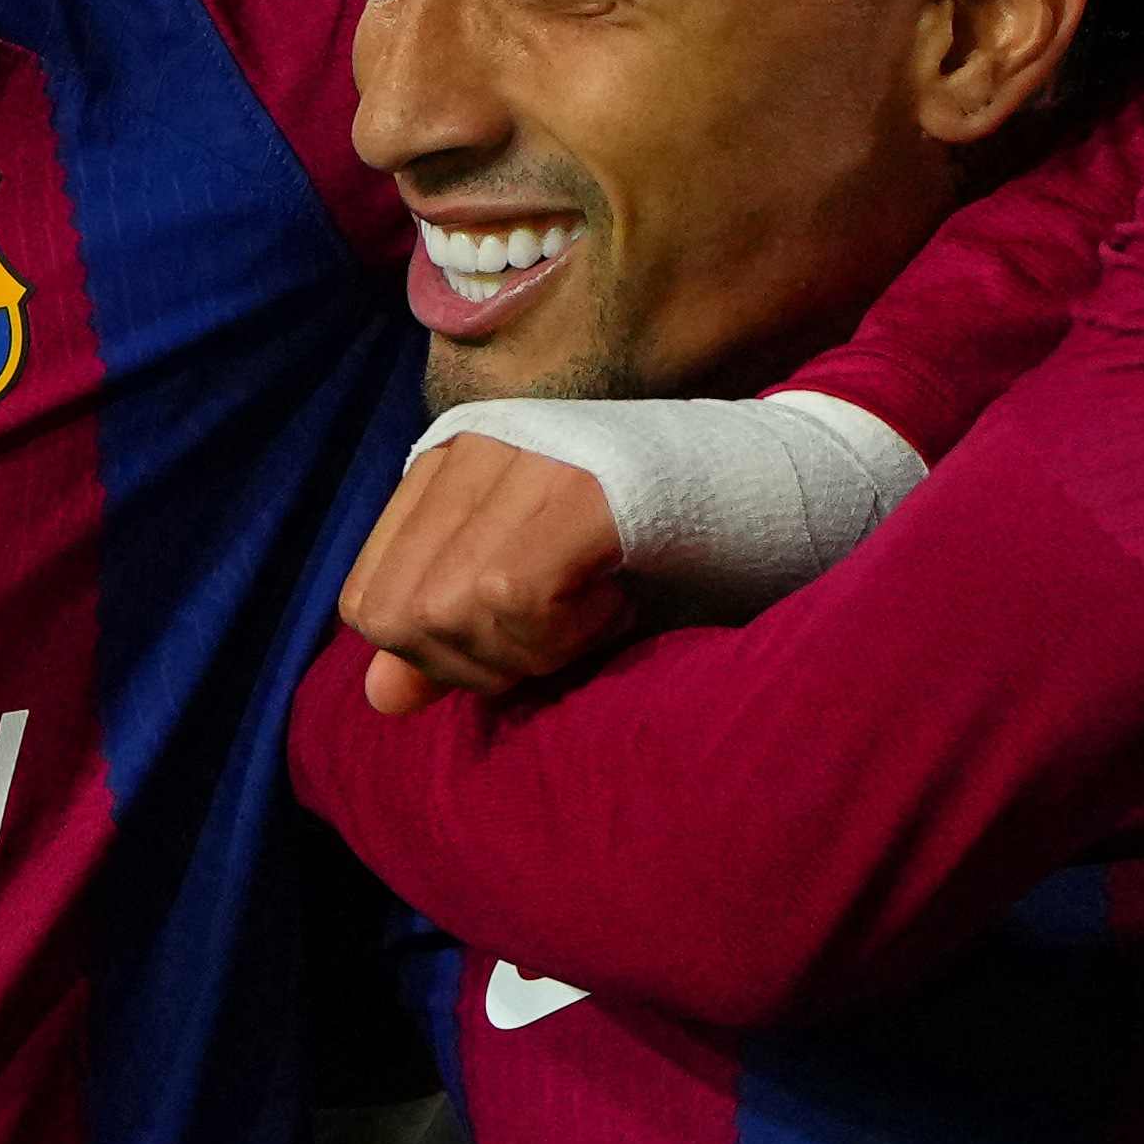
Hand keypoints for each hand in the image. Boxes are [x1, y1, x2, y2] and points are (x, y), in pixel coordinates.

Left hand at [342, 432, 633, 711]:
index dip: (433, 655)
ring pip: (448, 610)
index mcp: (445, 466)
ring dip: (532, 648)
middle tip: (562, 633)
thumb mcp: (535, 601)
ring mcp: (519, 456)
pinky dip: (565, 631)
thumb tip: (378, 697)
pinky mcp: (577, 484)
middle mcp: (468, 446)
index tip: (522, 634)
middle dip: (475, 663)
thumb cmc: (658, 551)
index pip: (366, 600)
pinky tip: (616, 598)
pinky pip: (513, 596)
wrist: (777, 490)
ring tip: (598, 606)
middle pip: (395, 615)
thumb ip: (453, 642)